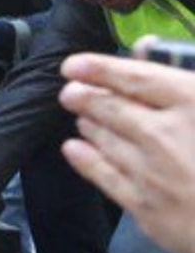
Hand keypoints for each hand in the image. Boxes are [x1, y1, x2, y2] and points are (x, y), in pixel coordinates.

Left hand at [59, 49, 194, 252]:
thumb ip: (184, 74)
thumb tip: (144, 46)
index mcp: (194, 102)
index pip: (137, 78)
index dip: (100, 69)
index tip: (74, 65)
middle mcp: (166, 135)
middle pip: (112, 110)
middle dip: (86, 98)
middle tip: (70, 92)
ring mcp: (152, 172)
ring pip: (105, 140)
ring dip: (89, 125)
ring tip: (82, 117)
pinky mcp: (145, 206)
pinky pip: (103, 176)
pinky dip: (84, 158)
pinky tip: (73, 148)